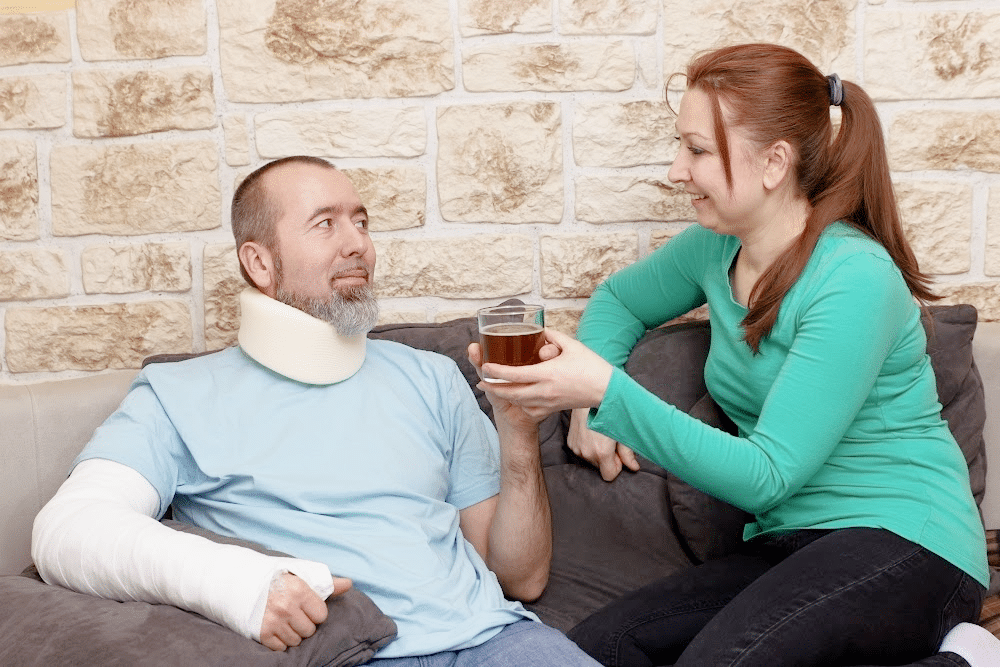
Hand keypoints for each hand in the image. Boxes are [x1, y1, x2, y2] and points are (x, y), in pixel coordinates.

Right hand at [259, 572, 351, 650]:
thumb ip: (326, 583)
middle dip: (304, 624)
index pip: (321, 615)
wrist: (244, 582)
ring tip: (284, 620)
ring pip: (296, 641)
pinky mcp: (262, 633)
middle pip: (309, 630)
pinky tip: (275, 628)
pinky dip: (280, 641)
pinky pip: (281, 647)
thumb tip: (349, 584)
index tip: (305, 606)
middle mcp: (286, 606)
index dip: (315, 612)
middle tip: (294, 613)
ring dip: (293, 633)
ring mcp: (273, 621)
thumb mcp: (302, 576)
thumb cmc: (278, 580)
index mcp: (299, 590)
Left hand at [476, 328, 614, 421]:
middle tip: (481, 382)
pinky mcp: (553, 409)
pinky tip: (516, 398)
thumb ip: (553, 336)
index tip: (485, 366)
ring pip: (518, 402)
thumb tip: (540, 330)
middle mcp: (545, 391)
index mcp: (548, 374)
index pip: (515, 374)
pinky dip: (520, 404)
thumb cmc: (591, 366)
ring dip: (504, 396)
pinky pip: (530, 410)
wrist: (607, 391)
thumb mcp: (572, 345)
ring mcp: (548, 402)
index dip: (497, 371)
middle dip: (493, 388)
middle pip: (511, 392)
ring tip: (493, 389)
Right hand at [568, 407, 639, 480]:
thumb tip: (634, 468)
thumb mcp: (624, 432)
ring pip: (591, 458)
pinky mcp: (570, 442)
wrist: (590, 394)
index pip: (609, 476)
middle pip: (600, 467)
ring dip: (596, 451)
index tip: (617, 453)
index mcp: (601, 453)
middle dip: (606, 457)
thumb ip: (628, 454)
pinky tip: (590, 432)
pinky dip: (587, 445)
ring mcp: (576, 448)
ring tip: (599, 434)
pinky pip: (582, 450)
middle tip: (610, 440)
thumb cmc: (611, 410)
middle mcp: (587, 453)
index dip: (616, 466)